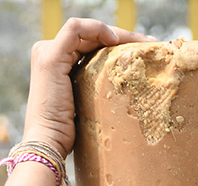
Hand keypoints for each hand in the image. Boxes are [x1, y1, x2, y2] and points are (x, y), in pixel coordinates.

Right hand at [22, 18, 153, 156]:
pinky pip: (75, 29)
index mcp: (58, 65)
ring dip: (115, 32)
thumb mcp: (88, 108)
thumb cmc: (69, 136)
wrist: (49, 144)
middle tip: (150, 44)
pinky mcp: (50, 57)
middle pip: (90, 36)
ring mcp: (47, 53)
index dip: (117, 44)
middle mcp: (50, 54)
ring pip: (85, 29)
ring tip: (139, 43)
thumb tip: (127, 95)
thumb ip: (97, 93)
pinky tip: (115, 40)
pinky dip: (96, 29)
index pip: (90, 44)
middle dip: (122, 37)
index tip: (144, 53)